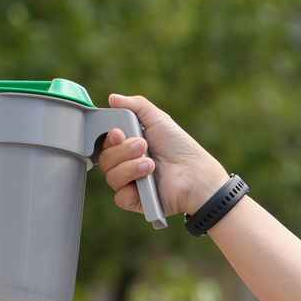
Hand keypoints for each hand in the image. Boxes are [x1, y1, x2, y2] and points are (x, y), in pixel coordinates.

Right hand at [96, 94, 229, 216]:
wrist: (196, 172)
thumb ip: (136, 106)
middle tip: (143, 145)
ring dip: (129, 167)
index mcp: (127, 147)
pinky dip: (131, 187)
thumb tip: (113, 98)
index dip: (108, 138)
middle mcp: (126, 165)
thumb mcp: (158, 120)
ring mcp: (131, 184)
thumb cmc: (180, 147)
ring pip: (112, 177)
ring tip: (151, 163)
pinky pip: (120, 197)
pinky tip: (147, 179)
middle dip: (122, 150)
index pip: (104, 144)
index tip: (119, 132)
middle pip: (105, 159)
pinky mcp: (137, 202)